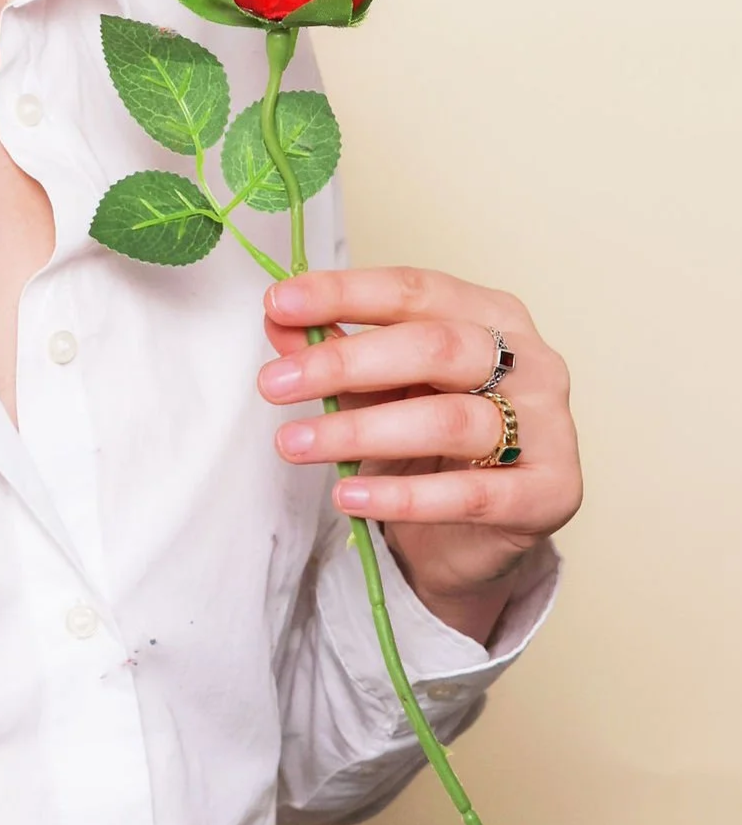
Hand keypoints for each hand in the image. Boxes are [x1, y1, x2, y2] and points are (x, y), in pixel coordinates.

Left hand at [256, 267, 581, 643]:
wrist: (479, 534)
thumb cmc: (432, 441)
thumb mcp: (380, 387)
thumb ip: (336, 348)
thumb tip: (278, 319)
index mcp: (490, 314)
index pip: (414, 290)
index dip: (344, 293)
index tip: (279, 304)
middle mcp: (531, 360)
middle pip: (434, 347)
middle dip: (345, 362)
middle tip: (274, 383)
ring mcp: (549, 426)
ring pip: (447, 420)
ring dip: (360, 431)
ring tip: (294, 442)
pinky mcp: (550, 492)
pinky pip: (470, 493)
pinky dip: (403, 496)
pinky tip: (349, 496)